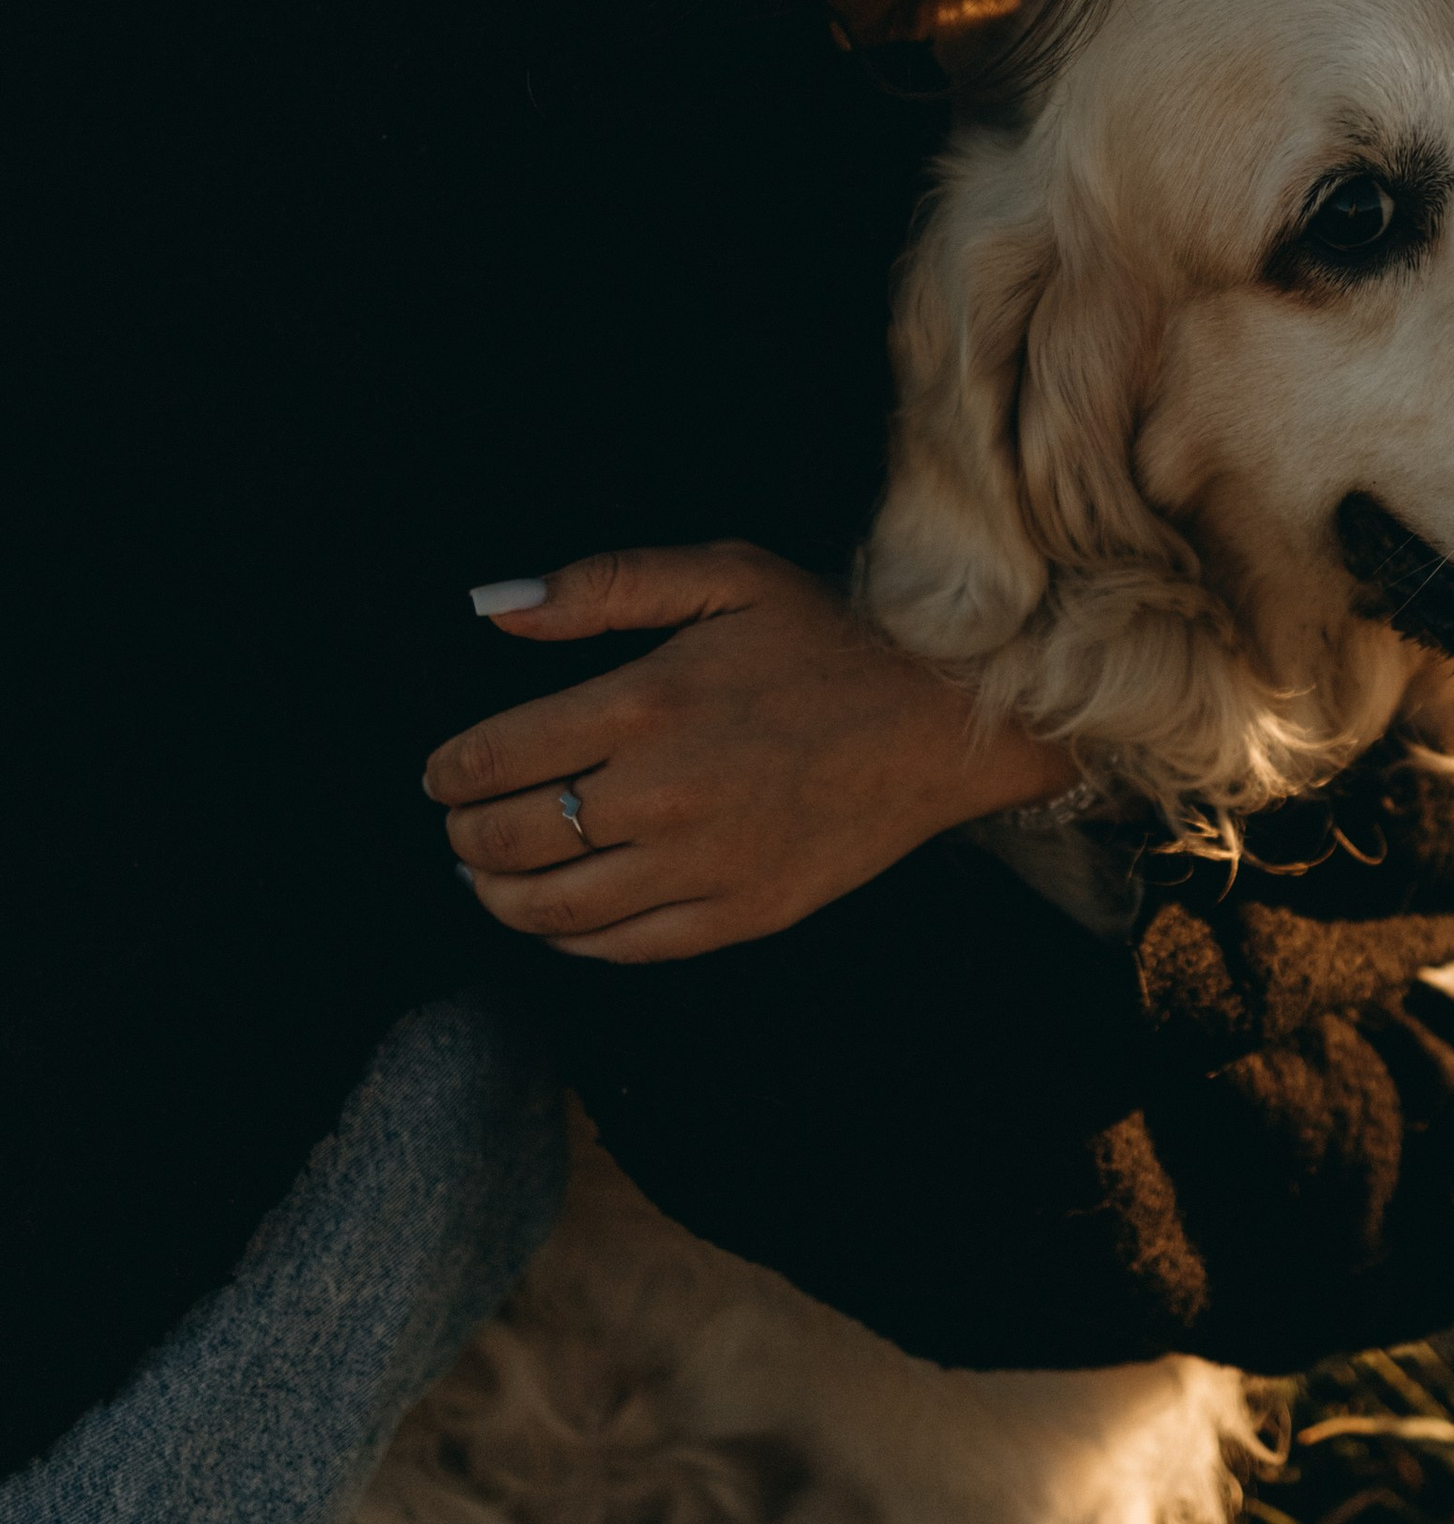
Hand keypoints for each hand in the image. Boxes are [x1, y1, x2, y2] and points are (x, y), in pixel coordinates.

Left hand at [424, 541, 1074, 964]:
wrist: (943, 722)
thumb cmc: (830, 639)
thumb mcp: (725, 575)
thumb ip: (604, 585)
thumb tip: (494, 608)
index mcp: (648, 701)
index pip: (496, 758)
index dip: (448, 774)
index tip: (440, 775)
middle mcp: (663, 793)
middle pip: (509, 841)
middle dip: (461, 837)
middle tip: (458, 826)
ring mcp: (702, 865)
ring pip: (551, 909)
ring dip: (496, 897)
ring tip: (486, 876)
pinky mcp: (739, 915)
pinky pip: (621, 948)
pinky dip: (567, 939)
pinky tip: (557, 913)